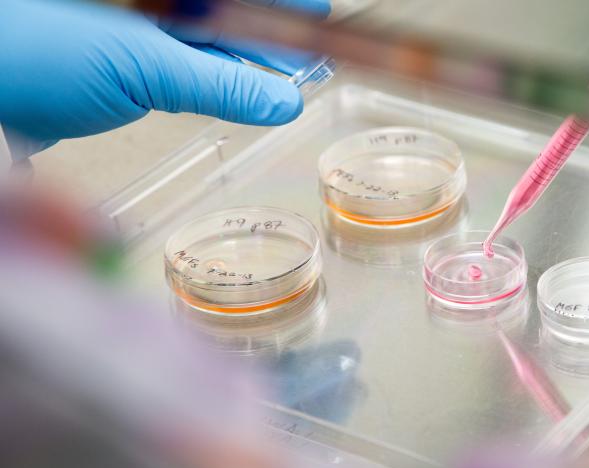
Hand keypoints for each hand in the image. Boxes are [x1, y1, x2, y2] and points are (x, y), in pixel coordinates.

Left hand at [0, 0, 329, 160]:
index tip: (318, 14)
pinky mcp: (116, 59)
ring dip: (247, 61)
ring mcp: (128, 25)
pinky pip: (181, 64)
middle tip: (312, 50)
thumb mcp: (142, 66)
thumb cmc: (32, 52)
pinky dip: (215, 80)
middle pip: (220, 12)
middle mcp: (144, 4)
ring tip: (289, 77)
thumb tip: (279, 100)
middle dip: (270, 32)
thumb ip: (218, 84)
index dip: (278, 4)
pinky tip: (242, 93)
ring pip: (205, 39)